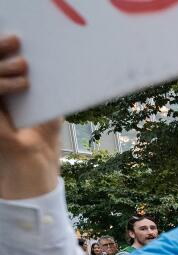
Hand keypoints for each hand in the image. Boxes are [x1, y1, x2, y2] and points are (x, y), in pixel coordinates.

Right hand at [0, 36, 62, 198]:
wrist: (33, 178)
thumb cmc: (41, 149)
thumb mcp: (47, 116)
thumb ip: (47, 94)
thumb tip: (59, 68)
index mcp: (1, 99)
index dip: (0, 51)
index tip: (18, 40)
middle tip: (15, 40)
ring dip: (3, 67)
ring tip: (25, 66)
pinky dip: (3, 85)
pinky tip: (24, 84)